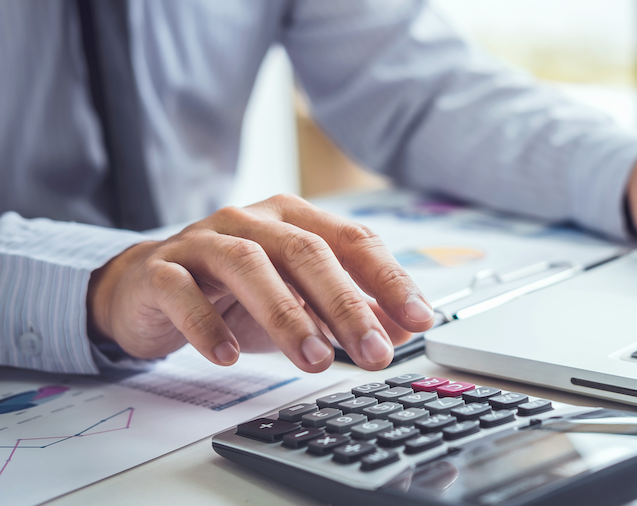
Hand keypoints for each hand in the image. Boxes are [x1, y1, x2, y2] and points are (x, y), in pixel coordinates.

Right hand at [87, 195, 434, 371]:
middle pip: (307, 252)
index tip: (421, 320)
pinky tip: (228, 356)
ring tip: (313, 360)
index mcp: (293, 219)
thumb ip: (350, 310)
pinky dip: (208, 323)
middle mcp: (251, 220)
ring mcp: (203, 241)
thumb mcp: (299, 301)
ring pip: (249, 265)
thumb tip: (403, 329)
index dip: (390, 279)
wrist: (146, 287)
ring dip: (286, 315)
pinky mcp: (160, 270)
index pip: (353, 240)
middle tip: (373, 352)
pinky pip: (183, 291)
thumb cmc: (232, 292)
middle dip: (346, 305)